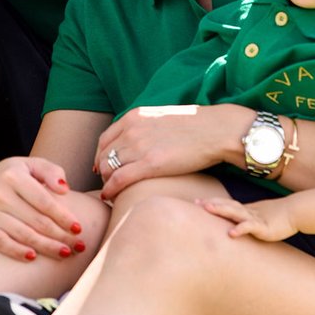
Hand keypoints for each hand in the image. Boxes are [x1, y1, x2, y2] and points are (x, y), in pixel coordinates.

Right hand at [0, 157, 87, 261]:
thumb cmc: (14, 175)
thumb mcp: (32, 165)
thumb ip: (50, 171)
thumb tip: (64, 188)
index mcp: (13, 175)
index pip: (43, 200)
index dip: (63, 216)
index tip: (78, 228)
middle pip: (35, 220)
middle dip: (60, 235)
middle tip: (78, 246)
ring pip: (21, 234)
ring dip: (46, 247)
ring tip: (64, 253)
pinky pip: (0, 243)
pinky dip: (17, 251)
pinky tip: (33, 257)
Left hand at [95, 103, 251, 199]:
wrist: (215, 130)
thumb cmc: (194, 126)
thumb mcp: (161, 117)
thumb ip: (144, 126)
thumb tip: (137, 141)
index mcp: (134, 116)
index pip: (105, 140)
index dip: (100, 156)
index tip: (102, 168)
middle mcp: (132, 130)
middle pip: (103, 156)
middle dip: (102, 172)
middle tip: (108, 183)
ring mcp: (139, 146)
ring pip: (108, 168)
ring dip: (107, 182)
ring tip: (112, 192)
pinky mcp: (150, 164)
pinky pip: (119, 180)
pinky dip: (110, 190)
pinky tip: (110, 197)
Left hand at [199, 194, 295, 241]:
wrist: (295, 213)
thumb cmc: (278, 216)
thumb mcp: (260, 217)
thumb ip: (248, 219)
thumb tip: (237, 224)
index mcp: (246, 209)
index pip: (226, 204)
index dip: (213, 202)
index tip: (197, 202)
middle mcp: (248, 212)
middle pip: (227, 206)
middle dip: (211, 204)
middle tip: (196, 203)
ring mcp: (255, 218)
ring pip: (235, 213)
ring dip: (221, 210)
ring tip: (208, 208)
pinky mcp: (263, 227)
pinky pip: (250, 228)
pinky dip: (240, 229)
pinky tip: (231, 233)